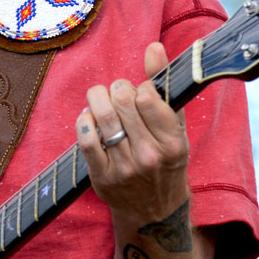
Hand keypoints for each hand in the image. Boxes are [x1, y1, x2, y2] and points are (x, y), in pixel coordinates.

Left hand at [76, 42, 189, 223]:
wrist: (153, 211)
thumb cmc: (165, 160)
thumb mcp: (175, 126)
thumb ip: (164, 84)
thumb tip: (153, 46)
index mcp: (173, 142)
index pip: (147, 97)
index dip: (138, 88)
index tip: (138, 94)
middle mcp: (150, 156)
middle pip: (121, 102)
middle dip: (116, 90)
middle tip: (116, 94)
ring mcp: (125, 168)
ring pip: (102, 118)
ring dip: (96, 100)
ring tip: (100, 100)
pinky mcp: (102, 177)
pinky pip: (86, 140)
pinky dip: (83, 121)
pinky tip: (89, 118)